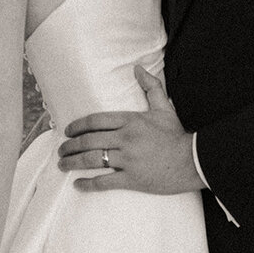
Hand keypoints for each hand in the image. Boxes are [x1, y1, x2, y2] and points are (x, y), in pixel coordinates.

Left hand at [57, 65, 203, 193]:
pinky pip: (105, 181)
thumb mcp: (164, 107)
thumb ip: (150, 86)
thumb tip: (137, 68)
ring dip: (73, 162)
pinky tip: (78, 184)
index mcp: (130, 120)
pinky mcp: (132, 179)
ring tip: (63, 164)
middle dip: (70, 146)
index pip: (96, 121)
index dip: (78, 126)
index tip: (68, 131)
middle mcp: (126, 139)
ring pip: (93, 160)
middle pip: (89, 140)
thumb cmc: (176, 135)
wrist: (192, 161)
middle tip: (61, 150)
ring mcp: (128, 160)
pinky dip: (88, 183)